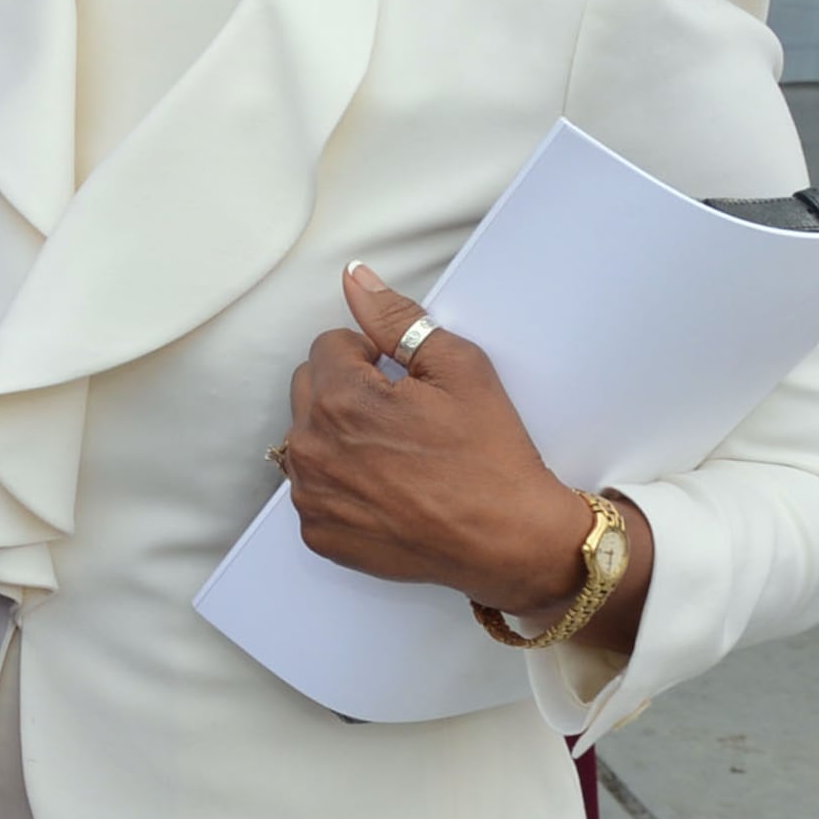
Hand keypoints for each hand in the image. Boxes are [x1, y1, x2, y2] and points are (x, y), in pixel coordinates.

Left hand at [281, 264, 649, 647]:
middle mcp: (311, 447)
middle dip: (347, 390)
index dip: (371, 356)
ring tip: (394, 454)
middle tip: (400, 416)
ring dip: (339, 436)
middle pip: (309, 388)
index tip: (403, 382)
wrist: (510, 539)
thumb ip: (397, 318)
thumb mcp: (458, 368)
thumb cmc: (490, 454)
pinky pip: (314, 489)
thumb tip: (356, 279)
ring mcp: (311, 495)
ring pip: (308, 439)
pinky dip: (340, 484)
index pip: (329, 346)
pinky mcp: (318, 533)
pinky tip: (385, 490)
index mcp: (340, 399)